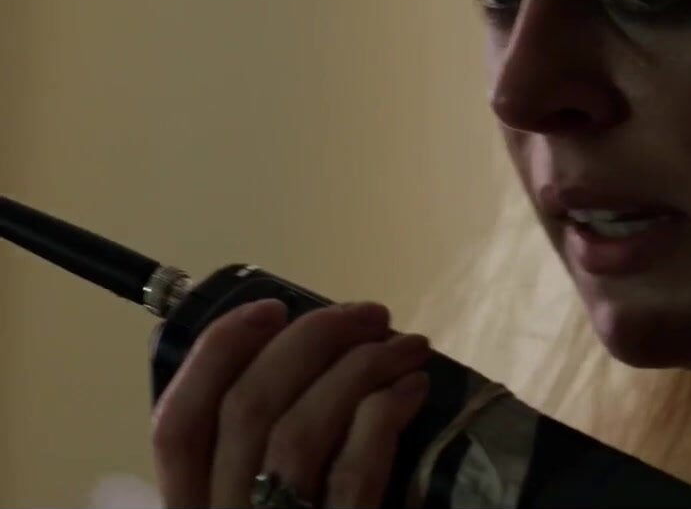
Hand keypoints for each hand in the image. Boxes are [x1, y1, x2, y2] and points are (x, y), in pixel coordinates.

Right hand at [150, 298, 433, 507]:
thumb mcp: (268, 500)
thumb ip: (267, 445)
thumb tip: (310, 356)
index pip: (174, 422)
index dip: (217, 351)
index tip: (272, 304)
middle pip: (246, 408)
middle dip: (312, 340)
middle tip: (369, 313)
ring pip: (299, 430)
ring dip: (361, 367)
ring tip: (407, 345)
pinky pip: (354, 471)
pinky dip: (384, 413)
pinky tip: (413, 388)